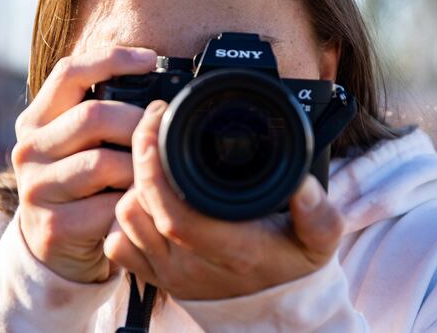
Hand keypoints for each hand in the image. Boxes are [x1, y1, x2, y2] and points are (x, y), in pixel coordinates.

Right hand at [11, 46, 156, 282]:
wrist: (56, 248)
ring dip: (139, 167)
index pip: (69, 73)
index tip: (149, 59)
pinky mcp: (53, 226)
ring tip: (157, 169)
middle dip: (137, 121)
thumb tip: (157, 94)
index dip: (111, 59)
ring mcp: (37, 189)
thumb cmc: (81, 185)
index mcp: (36, 120)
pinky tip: (145, 203)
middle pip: (92, 116)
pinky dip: (134, 203)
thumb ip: (103, 116)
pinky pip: (109, 207)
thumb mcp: (80, 145)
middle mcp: (29, 150)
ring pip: (102, 163)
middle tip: (164, 129)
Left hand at [103, 100, 345, 299]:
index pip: (174, 211)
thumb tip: (306, 185)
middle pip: (140, 207)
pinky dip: (125, 217)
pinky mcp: (156, 278)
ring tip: (154, 158)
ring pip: (125, 219)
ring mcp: (169, 272)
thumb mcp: (319, 240)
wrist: (274, 313)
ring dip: (133, 185)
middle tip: (155, 123)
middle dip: (140, 157)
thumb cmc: (292, 267)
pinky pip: (118, 245)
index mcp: (230, 249)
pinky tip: (146, 198)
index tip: (157, 124)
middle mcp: (192, 264)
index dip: (155, 167)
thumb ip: (318, 213)